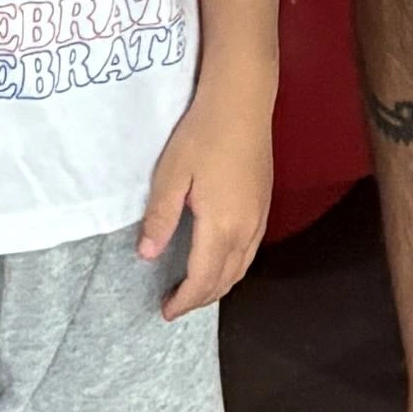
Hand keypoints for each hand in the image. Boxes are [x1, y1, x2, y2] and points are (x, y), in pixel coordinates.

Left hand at [138, 79, 273, 319]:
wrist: (242, 100)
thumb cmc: (203, 133)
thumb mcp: (172, 174)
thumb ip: (161, 217)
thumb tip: (148, 255)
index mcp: (221, 226)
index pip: (202, 279)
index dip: (184, 300)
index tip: (165, 311)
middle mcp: (246, 229)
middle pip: (225, 280)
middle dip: (201, 299)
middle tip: (176, 304)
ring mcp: (259, 217)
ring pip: (242, 268)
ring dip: (219, 285)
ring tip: (195, 289)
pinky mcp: (264, 204)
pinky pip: (250, 251)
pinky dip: (233, 268)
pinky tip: (220, 261)